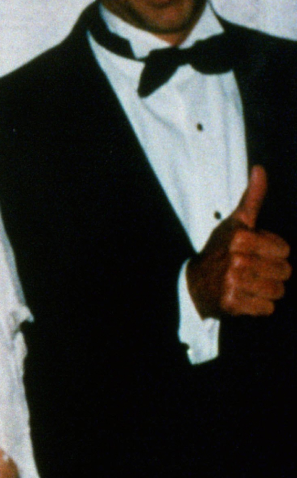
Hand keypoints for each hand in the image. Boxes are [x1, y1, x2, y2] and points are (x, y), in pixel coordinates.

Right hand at [187, 166, 291, 318]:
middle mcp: (237, 259)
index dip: (272, 252)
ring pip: (278, 290)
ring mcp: (234, 282)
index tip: (254, 252)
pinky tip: (244, 297)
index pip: (284, 250)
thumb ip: (252, 198)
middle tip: (251, 270)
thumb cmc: (220, 251)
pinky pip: (267, 308)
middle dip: (271, 272)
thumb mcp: (235, 223)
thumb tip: (260, 169)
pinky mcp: (233, 304)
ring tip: (249, 284)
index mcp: (241, 237)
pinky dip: (258, 307)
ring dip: (267, 290)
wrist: (193, 284)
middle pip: (284, 271)